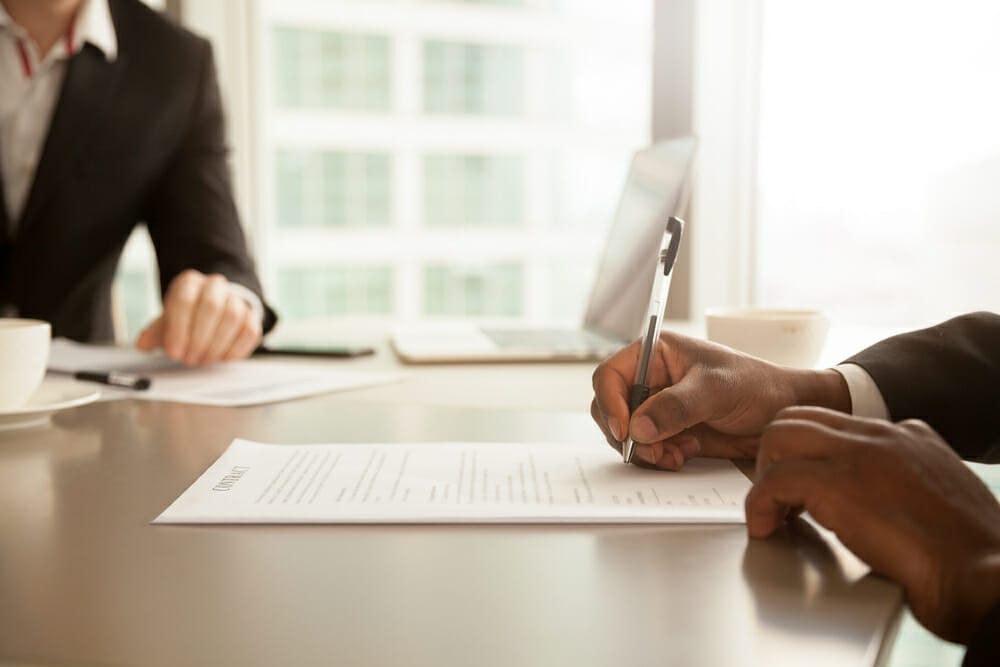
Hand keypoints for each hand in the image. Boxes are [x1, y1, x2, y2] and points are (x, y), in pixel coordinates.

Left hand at [136, 269, 261, 365]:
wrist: (214, 311)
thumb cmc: (187, 317)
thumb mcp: (168, 321)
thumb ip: (156, 332)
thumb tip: (143, 344)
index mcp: (190, 283)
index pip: (184, 300)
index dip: (179, 329)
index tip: (174, 352)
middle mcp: (215, 286)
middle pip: (211, 307)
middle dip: (199, 338)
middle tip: (190, 359)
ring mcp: (236, 299)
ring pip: (232, 318)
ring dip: (216, 345)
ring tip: (203, 360)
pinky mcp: (251, 316)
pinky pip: (249, 331)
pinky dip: (235, 349)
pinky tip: (221, 358)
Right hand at [591, 330, 849, 468]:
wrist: (784, 413)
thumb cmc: (757, 386)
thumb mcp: (717, 389)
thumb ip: (676, 406)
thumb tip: (638, 427)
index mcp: (655, 354)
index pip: (609, 375)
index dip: (610, 403)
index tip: (625, 430)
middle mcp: (651, 379)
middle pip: (610, 408)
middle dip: (627, 434)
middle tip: (652, 451)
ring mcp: (658, 407)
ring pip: (626, 433)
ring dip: (644, 450)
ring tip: (675, 454)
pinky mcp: (668, 431)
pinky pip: (646, 449)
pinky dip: (658, 457)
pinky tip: (684, 454)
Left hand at [747, 406, 999, 642]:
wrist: (986, 575)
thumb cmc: (971, 554)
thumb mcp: (944, 497)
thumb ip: (910, 480)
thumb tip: (877, 496)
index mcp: (907, 435)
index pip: (835, 422)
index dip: (808, 453)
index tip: (799, 484)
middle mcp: (881, 435)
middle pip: (798, 418)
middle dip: (776, 456)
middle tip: (777, 497)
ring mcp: (859, 455)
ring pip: (778, 437)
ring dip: (764, 476)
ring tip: (771, 511)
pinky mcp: (838, 485)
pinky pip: (774, 481)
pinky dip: (759, 505)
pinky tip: (767, 527)